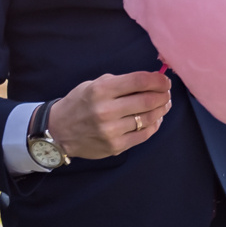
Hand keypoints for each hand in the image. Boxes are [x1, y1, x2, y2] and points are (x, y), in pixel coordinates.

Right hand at [48, 70, 172, 160]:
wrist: (58, 131)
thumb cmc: (79, 103)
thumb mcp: (94, 85)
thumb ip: (120, 82)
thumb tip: (151, 80)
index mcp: (100, 90)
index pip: (139, 81)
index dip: (158, 80)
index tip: (165, 80)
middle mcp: (105, 110)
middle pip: (148, 100)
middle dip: (163, 95)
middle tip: (167, 93)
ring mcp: (111, 131)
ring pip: (148, 118)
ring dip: (161, 110)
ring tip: (164, 104)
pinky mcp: (115, 146)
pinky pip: (144, 134)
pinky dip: (154, 125)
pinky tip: (155, 119)